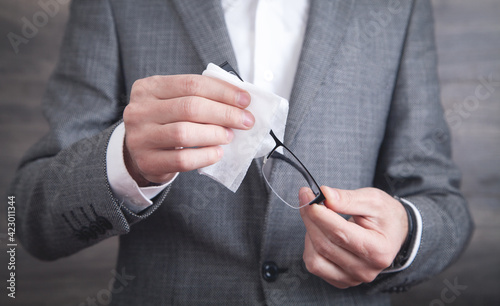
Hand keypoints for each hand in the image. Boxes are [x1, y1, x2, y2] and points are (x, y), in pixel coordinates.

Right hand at [123, 75, 253, 185]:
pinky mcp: (146, 161)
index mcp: (149, 87)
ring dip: (214, 134)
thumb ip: (199, 97)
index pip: (191, 84)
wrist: (138, 153)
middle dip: (224, 113)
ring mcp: (140, 137)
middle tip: (245, 121)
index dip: (222, 91)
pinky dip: (205, 156)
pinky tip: (217, 153)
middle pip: (190, 107)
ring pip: (184, 133)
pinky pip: (182, 159)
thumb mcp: (173, 101)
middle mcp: (140, 110)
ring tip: (229, 136)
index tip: (245, 100)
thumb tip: (239, 100)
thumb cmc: (165, 123)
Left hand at [299, 186, 407, 288]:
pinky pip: (315, 265)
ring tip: (318, 216)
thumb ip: (348, 198)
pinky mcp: (340, 281)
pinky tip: (319, 232)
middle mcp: (366, 269)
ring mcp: (352, 278)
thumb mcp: (373, 200)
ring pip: (315, 258)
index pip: (341, 233)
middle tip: (306, 197)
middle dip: (310, 218)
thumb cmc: (385, 216)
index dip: (320, 214)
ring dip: (309, 232)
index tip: (308, 196)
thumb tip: (325, 195)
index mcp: (379, 250)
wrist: (394, 233)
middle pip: (325, 244)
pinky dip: (310, 246)